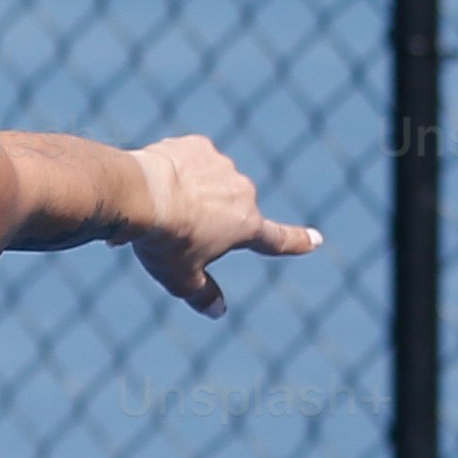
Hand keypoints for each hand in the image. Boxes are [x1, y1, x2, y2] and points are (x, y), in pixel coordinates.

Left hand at [125, 135, 323, 315]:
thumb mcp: (181, 279)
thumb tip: (217, 311)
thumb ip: (203, 295)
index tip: (316, 240)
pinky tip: (159, 179)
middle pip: (226, 211)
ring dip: (191, 193)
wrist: (141, 195)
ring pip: (207, 184)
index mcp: (246, 226)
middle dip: (205, 218)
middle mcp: (243, 192)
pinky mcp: (198, 146)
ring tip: (160, 205)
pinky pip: (190, 161)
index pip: (278, 239)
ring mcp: (222, 165)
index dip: (298, 242)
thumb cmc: (165, 242)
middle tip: (173, 231)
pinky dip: (178, 170)